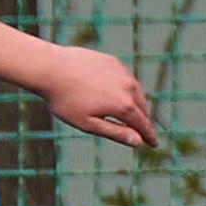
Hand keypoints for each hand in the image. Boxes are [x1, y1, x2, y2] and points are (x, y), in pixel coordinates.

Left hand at [38, 46, 158, 148]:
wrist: (51, 68)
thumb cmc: (66, 101)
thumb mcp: (88, 124)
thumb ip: (115, 132)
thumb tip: (138, 142)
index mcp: (123, 105)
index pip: (143, 124)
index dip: (149, 135)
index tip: (154, 144)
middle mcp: (128, 87)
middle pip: (142, 108)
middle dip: (144, 121)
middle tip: (143, 133)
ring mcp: (121, 72)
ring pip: (136, 92)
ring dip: (137, 105)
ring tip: (134, 115)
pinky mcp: (113, 62)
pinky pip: (126, 79)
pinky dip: (127, 90)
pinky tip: (121, 94)